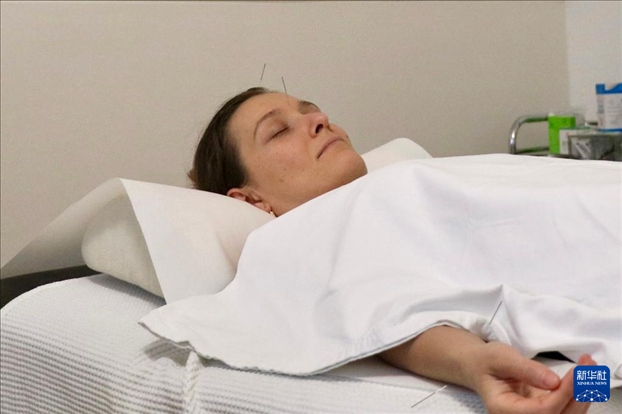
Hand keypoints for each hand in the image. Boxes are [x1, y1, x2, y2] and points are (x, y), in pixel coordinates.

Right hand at [470, 343, 594, 413]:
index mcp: (504, 410)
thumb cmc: (486, 361)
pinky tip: (583, 376)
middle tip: (588, 366)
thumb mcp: (501, 358)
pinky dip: (578, 394)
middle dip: (578, 394)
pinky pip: (566, 410)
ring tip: (588, 368)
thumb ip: (526, 369)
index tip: (577, 371)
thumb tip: (554, 382)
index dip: (564, 393)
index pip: (542, 410)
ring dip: (582, 394)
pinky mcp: (542, 412)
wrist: (479, 367)